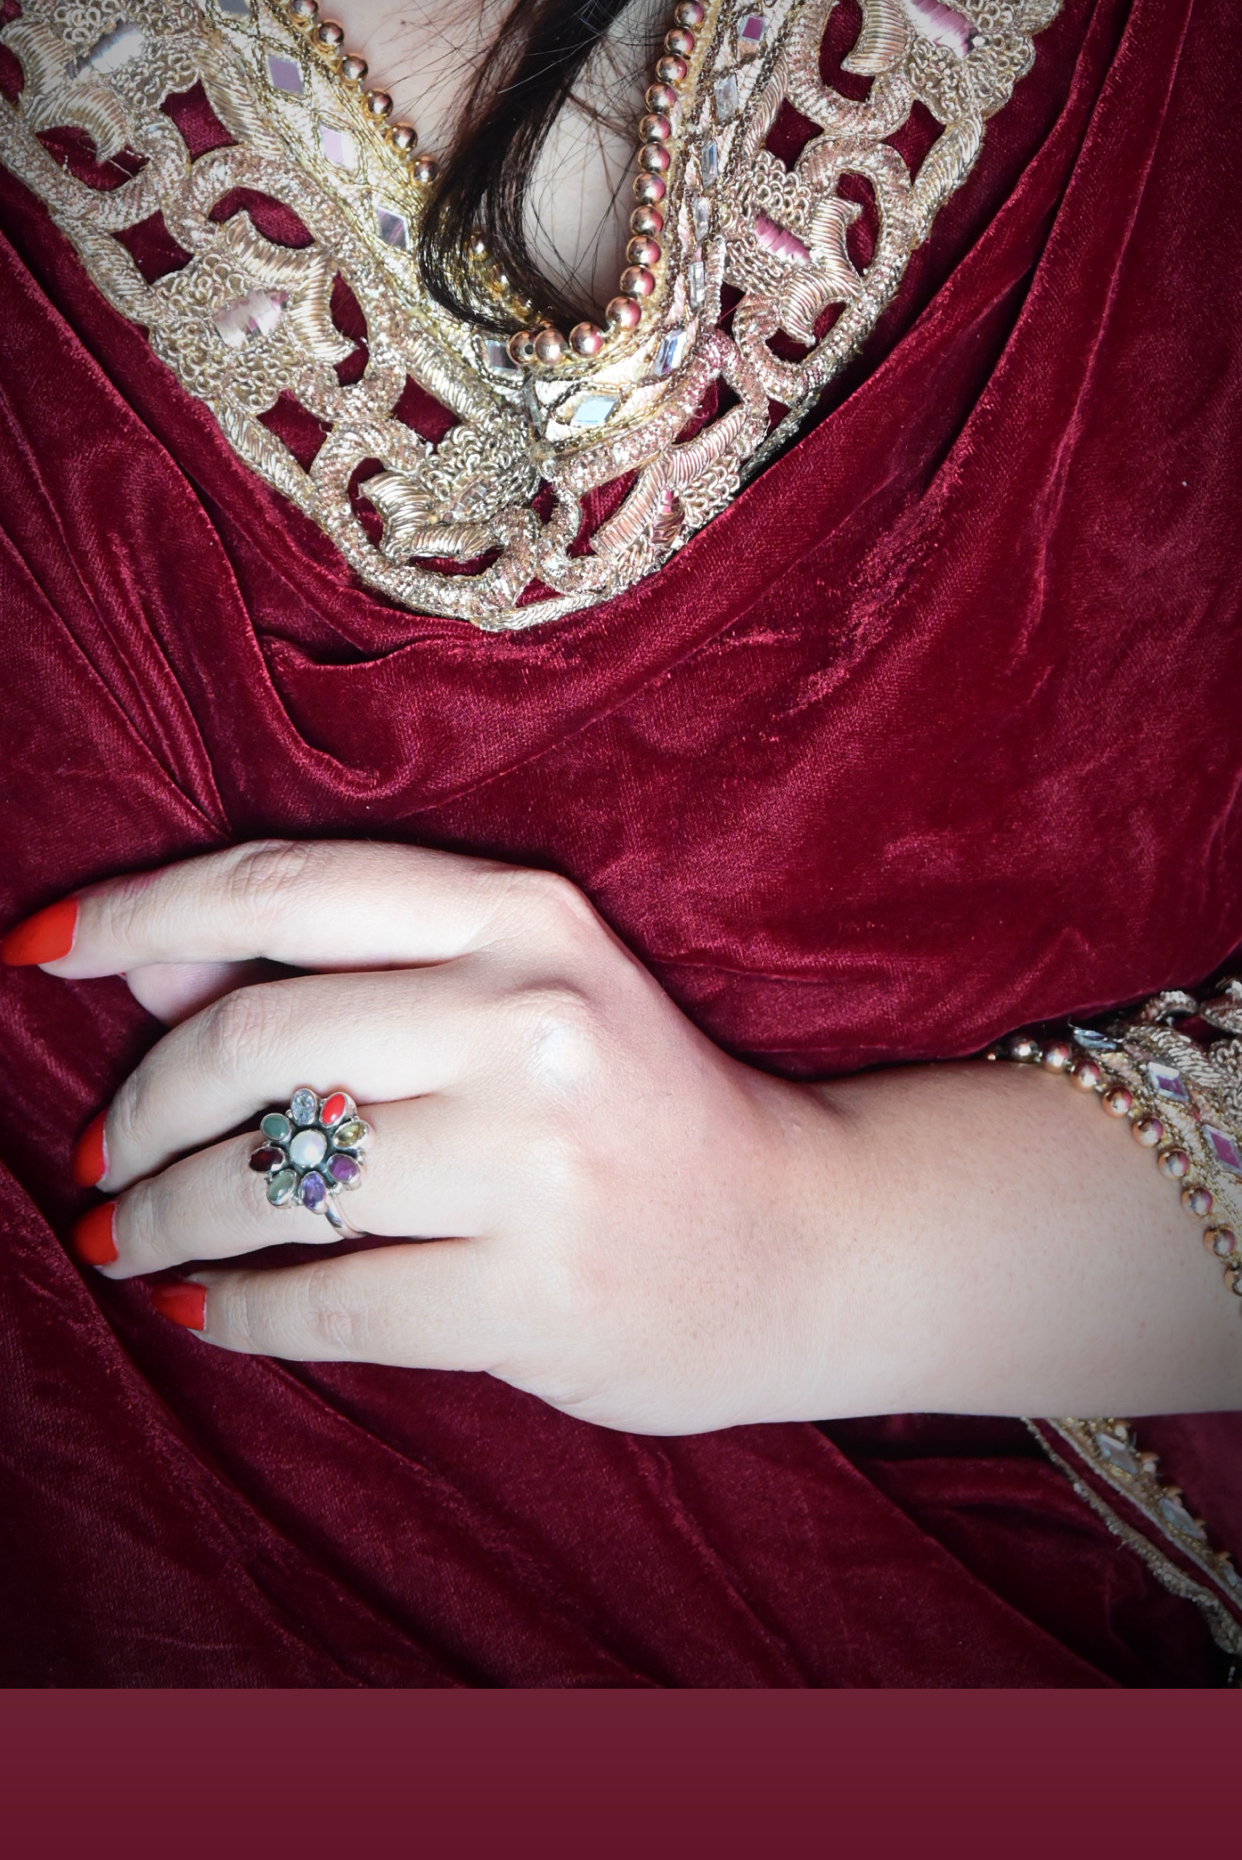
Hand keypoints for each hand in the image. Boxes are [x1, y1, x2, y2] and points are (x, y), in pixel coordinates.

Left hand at [12, 839, 1240, 1425]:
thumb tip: (149, 956)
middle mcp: (526, 1017)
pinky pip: (324, 1305)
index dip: (133, 913)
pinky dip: (233, 1312)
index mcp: (520, 915)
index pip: (277, 889)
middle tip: (102, 1151)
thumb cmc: (627, 1099)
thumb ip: (334, 961)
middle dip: (139, 1106)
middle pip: (252, 1041)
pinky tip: (200, 1308)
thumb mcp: (508, 987)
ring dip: (159, 1217)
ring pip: (270, 1182)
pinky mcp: (533, 1295)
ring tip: (121, 1235)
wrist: (799, 1239)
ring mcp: (536, 1160)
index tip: (32, 951)